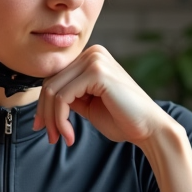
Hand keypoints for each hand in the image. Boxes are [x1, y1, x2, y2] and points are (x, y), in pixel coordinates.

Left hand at [32, 45, 175, 146]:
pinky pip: (63, 98)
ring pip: (52, 91)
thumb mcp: (88, 104)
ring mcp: (95, 60)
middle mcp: (92, 53)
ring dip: (52, 120)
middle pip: (50, 83)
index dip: (44, 105)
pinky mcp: (96, 72)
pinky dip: (61, 120)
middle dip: (45, 114)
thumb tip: (42, 100)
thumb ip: (69, 96)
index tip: (44, 128)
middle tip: (50, 137)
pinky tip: (70, 135)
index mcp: (91, 57)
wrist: (149, 128)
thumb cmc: (121, 119)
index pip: (54, 78)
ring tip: (60, 138)